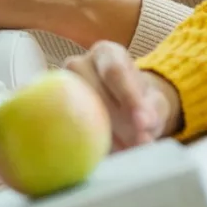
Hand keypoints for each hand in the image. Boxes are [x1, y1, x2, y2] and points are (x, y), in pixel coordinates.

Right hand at [63, 40, 181, 149]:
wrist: (121, 106)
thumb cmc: (138, 100)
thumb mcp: (154, 100)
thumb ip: (153, 111)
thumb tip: (144, 126)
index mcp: (106, 53)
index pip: (115, 72)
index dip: (128, 98)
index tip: (142, 122)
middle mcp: (78, 64)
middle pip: (94, 94)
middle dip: (119, 123)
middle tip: (137, 143)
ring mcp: (61, 86)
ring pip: (79, 112)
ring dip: (104, 137)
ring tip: (126, 149)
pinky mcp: (53, 107)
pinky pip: (68, 127)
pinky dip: (89, 144)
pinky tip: (106, 154)